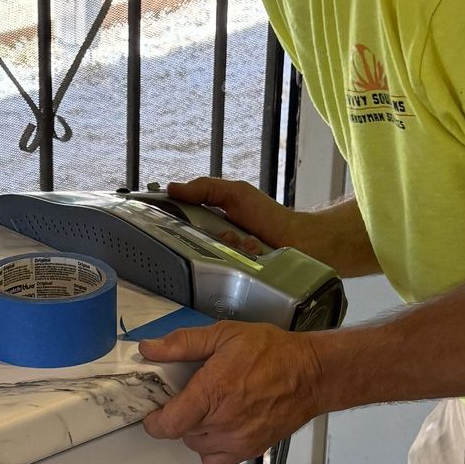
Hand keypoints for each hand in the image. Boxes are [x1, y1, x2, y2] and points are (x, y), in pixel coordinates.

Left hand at [140, 321, 327, 463]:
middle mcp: (223, 422)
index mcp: (212, 392)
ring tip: (210, 408)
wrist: (311, 375)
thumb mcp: (224, 335)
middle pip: (180, 433)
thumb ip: (183, 343)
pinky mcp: (250, 450)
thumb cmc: (271, 352)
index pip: (167, 424)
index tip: (154, 409)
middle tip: (190, 397)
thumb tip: (149, 348)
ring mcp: (237, 440)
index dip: (154, 420)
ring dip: (195, 431)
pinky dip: (211, 448)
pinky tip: (221, 426)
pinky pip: (215, 460)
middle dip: (178, 416)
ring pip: (196, 446)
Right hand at [164, 175, 296, 257]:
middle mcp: (214, 243)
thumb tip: (174, 188)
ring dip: (231, 246)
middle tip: (228, 232)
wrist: (299, 240)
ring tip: (247, 241)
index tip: (166, 218)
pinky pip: (229, 268)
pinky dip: (244, 256)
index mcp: (209, 222)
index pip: (180, 224)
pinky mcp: (236, 275)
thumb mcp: (236, 193)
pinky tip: (257, 252)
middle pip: (193, 243)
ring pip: (212, 257)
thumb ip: (206, 188)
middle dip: (212, 236)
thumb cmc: (269, 217)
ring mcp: (225, 260)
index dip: (172, 222)